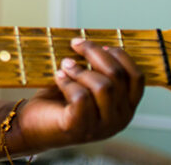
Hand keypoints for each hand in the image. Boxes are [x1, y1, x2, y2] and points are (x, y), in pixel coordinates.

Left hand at [14, 38, 144, 151]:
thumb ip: (96, 68)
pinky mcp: (80, 128)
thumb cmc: (60, 99)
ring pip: (103, 87)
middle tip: (75, 44)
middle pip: (117, 76)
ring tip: (65, 65)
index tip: (100, 45)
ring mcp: (102, 127)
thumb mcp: (85, 82)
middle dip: (94, 53)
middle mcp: (120, 119)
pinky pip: (81, 97)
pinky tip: (58, 77)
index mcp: (125, 106)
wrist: (33, 124)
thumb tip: (95, 43)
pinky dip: (68, 82)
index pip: (137, 77)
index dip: (120, 55)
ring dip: (80, 70)